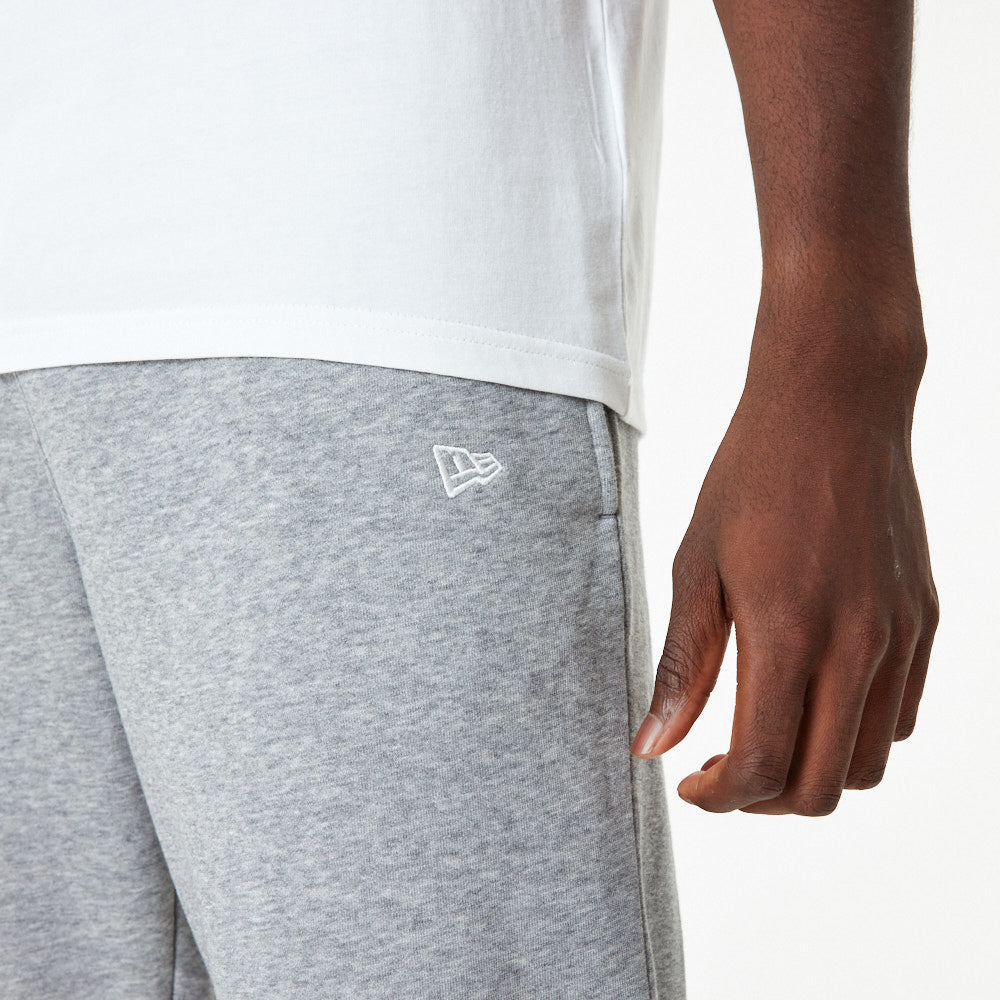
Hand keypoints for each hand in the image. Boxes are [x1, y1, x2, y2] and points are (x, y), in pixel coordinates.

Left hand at [631, 287, 938, 815]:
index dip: (718, 796)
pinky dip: (855, 734)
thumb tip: (652, 746)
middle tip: (721, 770)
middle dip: (762, 800)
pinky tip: (812, 697)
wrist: (835, 406)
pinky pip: (901, 714)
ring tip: (766, 737)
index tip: (688, 783)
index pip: (761, 766)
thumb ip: (682, 666)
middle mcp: (858, 644)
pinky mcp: (924, 619)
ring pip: (870, 763)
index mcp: (788, 632)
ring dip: (813, 772)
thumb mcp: (695, 567)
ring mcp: (900, 634)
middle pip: (822, 787)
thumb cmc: (751, 477)